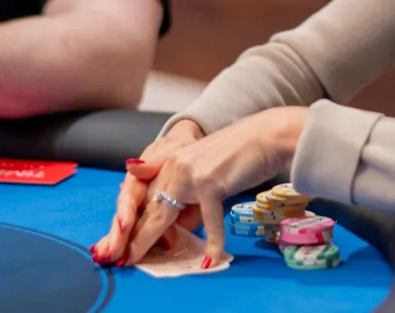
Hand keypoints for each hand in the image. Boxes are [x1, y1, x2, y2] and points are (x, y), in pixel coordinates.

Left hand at [113, 107, 307, 269]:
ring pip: (164, 214)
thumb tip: (181, 220)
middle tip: (126, 256)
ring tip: (139, 259)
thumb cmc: (244, 152)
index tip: (129, 238)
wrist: (268, 134)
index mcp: (175, 159)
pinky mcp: (210, 184)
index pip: (149, 194)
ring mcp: (191, 174)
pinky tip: (211, 258)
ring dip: (149, 240)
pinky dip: (212, 242)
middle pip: (151, 206)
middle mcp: (177, 165)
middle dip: (137, 233)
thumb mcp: (208, 166)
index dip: (138, 218)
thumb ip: (190, 188)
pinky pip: (208, 220)